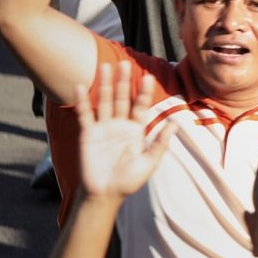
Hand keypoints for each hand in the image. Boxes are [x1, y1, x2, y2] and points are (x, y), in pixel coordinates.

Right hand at [72, 62, 174, 200]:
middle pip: (122, 99)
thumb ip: (160, 143)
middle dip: (124, 82)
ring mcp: (103, 128)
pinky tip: (81, 86)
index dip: (144, 92)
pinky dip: (83, 101)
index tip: (149, 76)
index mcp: (136, 130)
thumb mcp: (148, 163)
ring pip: (105, 102)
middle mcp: (120, 125)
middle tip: (125, 62)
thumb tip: (175, 124)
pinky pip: (85, 115)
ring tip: (105, 66)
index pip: (141, 106)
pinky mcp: (88, 135)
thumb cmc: (129, 180)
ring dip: (105, 85)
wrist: (105, 194)